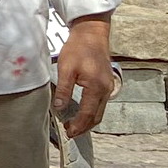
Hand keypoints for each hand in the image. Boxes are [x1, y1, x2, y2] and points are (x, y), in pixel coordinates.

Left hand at [55, 16, 116, 135]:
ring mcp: (108, 86)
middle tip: (70, 133)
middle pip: (97, 116)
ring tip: (74, 126)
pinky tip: (83, 113)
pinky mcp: (107, 83)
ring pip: (100, 111)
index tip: (68, 132)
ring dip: (89, 121)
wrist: (92, 34)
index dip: (78, 125)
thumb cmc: (78, 49)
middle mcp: (106, 89)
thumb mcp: (66, 69)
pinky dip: (93, 112)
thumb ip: (64, 90)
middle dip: (84, 127)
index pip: (88, 114)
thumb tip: (59, 108)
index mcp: (96, 88)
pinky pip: (101, 103)